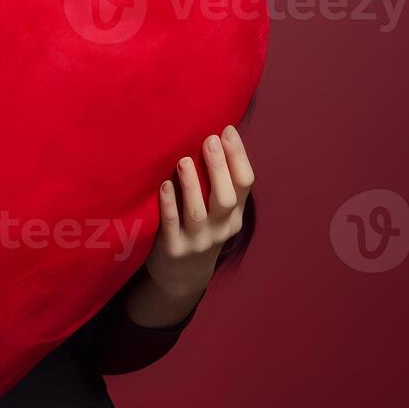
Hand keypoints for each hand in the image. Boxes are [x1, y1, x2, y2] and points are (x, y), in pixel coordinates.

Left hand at [144, 125, 254, 299]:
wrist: (182, 276)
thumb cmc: (199, 229)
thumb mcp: (217, 211)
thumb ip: (219, 181)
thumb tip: (217, 136)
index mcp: (234, 214)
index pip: (245, 183)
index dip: (238, 156)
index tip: (227, 130)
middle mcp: (220, 228)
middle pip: (226, 197)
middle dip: (219, 167)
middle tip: (210, 139)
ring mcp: (197, 241)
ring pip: (199, 213)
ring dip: (192, 185)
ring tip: (183, 160)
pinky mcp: (174, 250)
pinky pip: (171, 225)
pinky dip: (169, 205)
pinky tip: (163, 185)